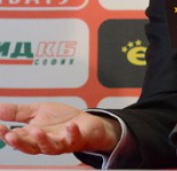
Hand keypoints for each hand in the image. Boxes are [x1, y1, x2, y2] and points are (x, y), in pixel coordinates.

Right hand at [0, 102, 120, 155]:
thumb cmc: (61, 120)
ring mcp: (61, 142)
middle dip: (19, 142)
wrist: (87, 124)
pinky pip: (74, 138)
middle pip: (29, 146)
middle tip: (10, 135)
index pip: (17, 138)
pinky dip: (72, 133)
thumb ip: (18, 112)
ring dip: (42, 140)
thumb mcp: (37, 112)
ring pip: (49, 147)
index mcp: (33, 136)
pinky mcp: (77, 139)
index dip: (6, 135)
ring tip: (36, 130)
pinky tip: (70, 126)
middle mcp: (45, 143)